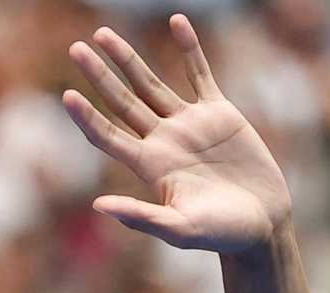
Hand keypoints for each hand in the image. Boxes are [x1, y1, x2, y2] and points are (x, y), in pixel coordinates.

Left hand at [62, 15, 289, 253]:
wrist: (262, 224)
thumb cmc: (220, 234)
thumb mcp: (179, 229)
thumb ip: (141, 217)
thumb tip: (98, 206)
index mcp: (149, 166)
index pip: (108, 135)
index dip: (87, 117)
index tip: (67, 95)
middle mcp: (162, 141)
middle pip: (122, 102)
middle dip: (99, 75)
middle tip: (75, 48)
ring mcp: (188, 125)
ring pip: (151, 84)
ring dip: (127, 59)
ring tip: (103, 34)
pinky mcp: (219, 114)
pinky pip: (200, 74)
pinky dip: (190, 48)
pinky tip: (177, 20)